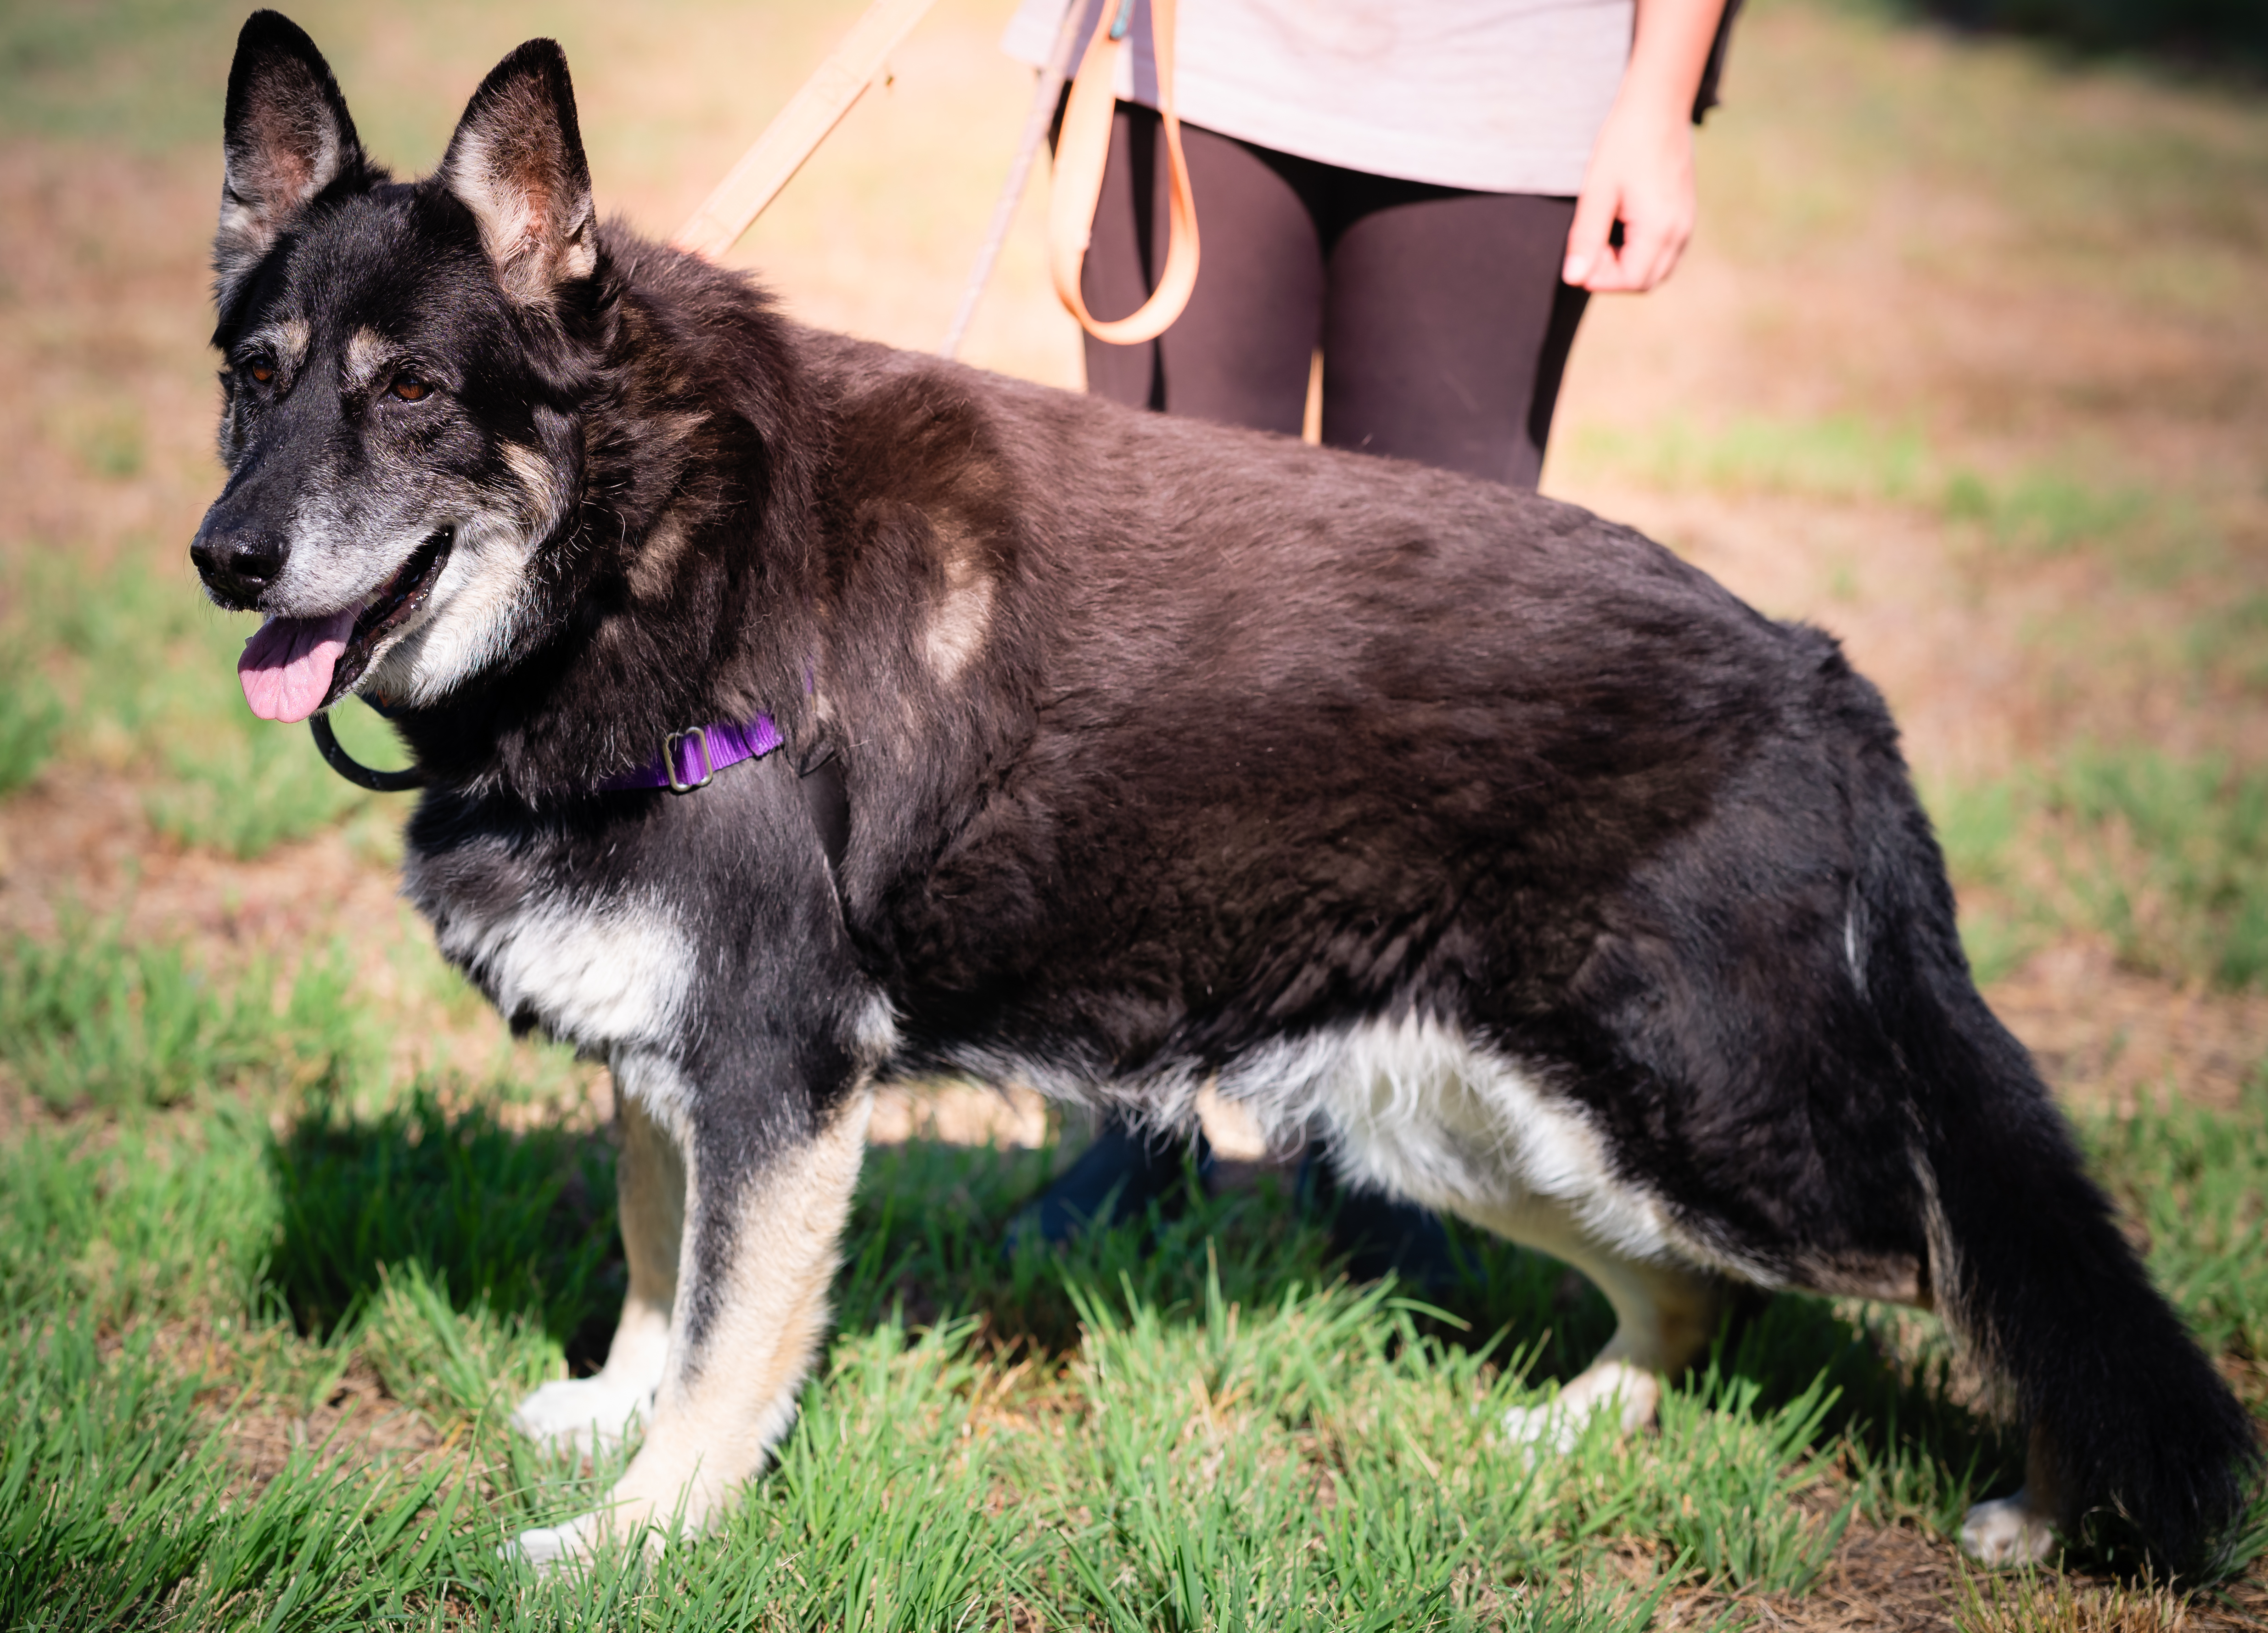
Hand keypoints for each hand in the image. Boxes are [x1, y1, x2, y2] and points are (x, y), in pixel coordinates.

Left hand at [1563, 97, 1695, 293]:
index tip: (1582, 250)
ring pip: (1656, 270)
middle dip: (1613, 274)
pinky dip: (1641, 251)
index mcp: (1660, 229)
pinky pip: (1665, 251)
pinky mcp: (1685, 215)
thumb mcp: (1597, 191)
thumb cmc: (1625, 143)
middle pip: (1644, 282)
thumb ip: (1586, 238)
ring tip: (1607, 230)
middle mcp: (1680, 232)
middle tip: (1592, 240)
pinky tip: (1623, 224)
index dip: (1600, 276)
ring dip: (1627, 263)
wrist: (1658, 106)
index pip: (1630, 281)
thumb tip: (1573, 279)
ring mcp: (1686, 224)